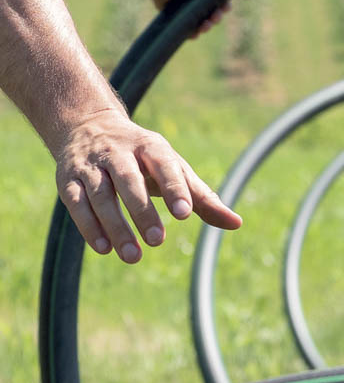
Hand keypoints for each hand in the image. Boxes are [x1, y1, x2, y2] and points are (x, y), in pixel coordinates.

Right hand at [54, 108, 241, 262]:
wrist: (88, 125)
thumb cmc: (145, 157)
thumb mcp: (175, 169)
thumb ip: (202, 198)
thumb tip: (237, 223)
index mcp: (151, 147)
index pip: (164, 165)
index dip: (174, 188)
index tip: (185, 214)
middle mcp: (118, 153)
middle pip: (129, 180)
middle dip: (142, 211)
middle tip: (157, 241)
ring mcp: (91, 165)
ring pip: (101, 194)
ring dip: (115, 226)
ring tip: (133, 257)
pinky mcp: (67, 179)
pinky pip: (75, 203)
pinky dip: (88, 226)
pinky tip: (103, 248)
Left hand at [143, 0, 257, 36]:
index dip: (226, 6)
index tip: (225, 7)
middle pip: (212, 12)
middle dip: (217, 18)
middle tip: (215, 16)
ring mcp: (182, 1)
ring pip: (199, 21)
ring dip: (206, 27)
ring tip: (205, 25)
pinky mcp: (170, 10)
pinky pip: (183, 27)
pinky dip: (191, 33)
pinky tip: (196, 32)